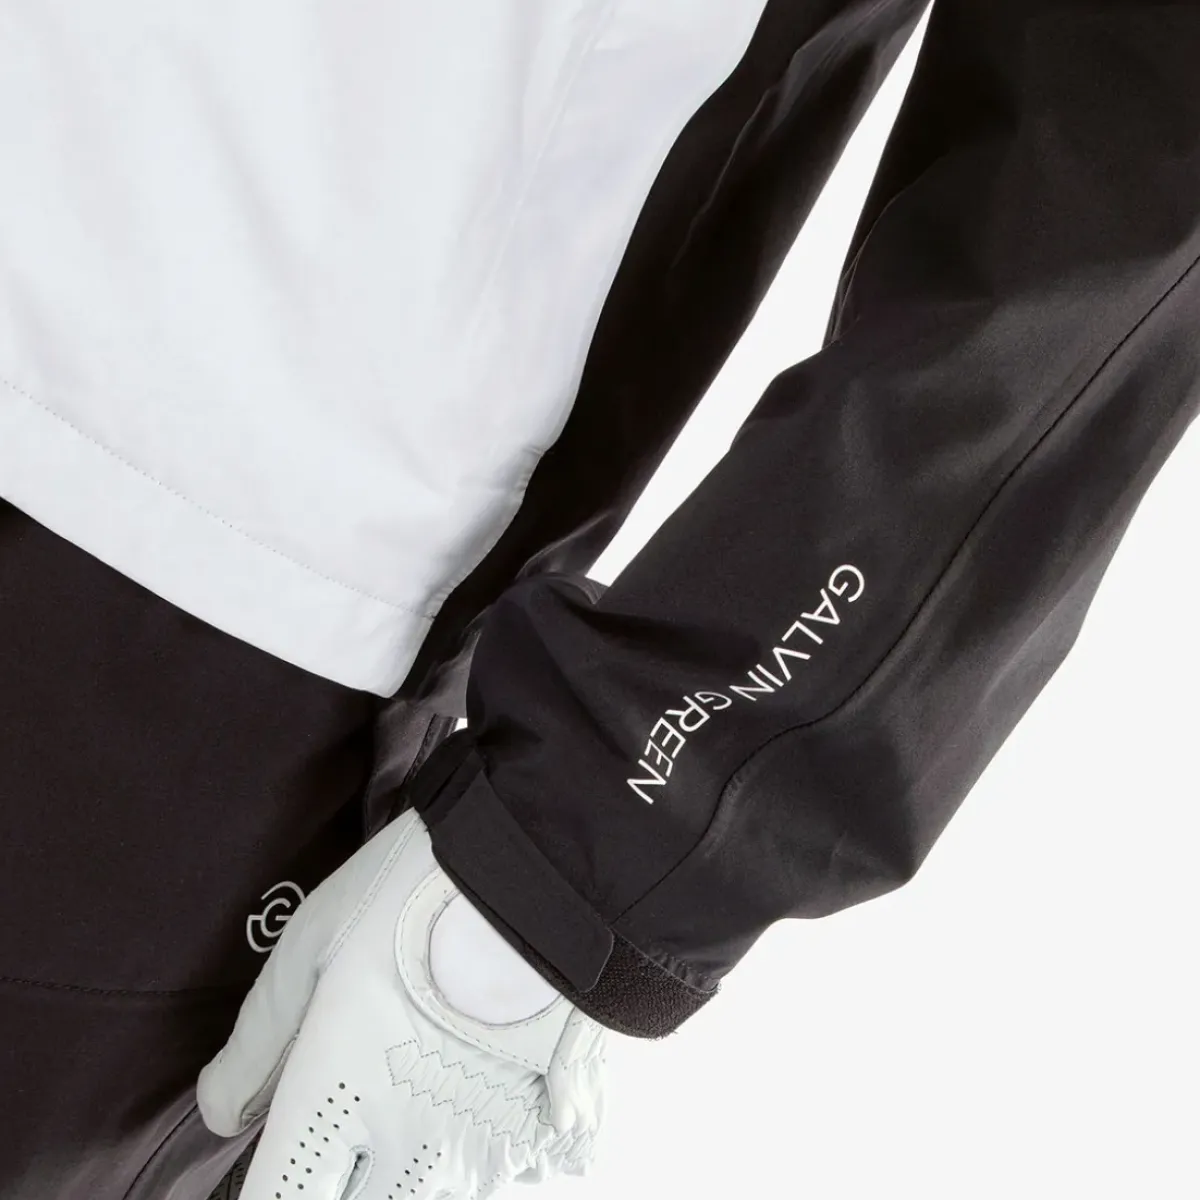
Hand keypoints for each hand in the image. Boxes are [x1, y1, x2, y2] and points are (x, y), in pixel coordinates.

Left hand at [196, 808, 607, 1198]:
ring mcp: (484, 1141)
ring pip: (435, 1191)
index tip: (288, 1164)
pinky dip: (497, 1142)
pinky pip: (515, 1171)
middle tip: (362, 1109)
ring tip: (435, 1073)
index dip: (276, 1192)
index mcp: (338, 1093)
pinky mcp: (551, 1126)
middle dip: (350, 1177)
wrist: (545, 864)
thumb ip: (258, 1040)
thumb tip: (220, 1112)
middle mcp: (408, 1140)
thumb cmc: (417, 888)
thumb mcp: (313, 941)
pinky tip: (495, 1079)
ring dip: (420, 1158)